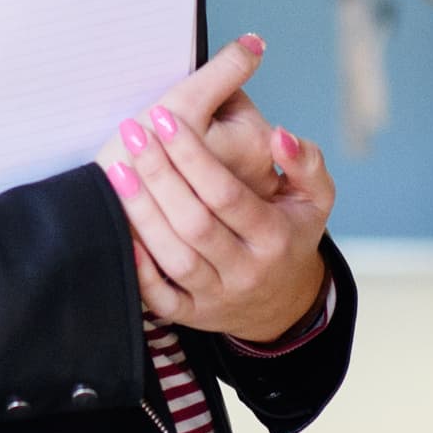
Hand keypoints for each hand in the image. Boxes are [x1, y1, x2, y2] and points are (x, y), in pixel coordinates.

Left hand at [96, 37, 336, 342]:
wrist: (283, 303)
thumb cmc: (291, 234)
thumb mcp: (315, 198)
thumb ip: (305, 162)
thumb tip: (278, 135)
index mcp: (274, 236)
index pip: (226, 194)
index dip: (192, 155)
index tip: (164, 117)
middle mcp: (246, 270)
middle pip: (195, 223)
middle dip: (159, 175)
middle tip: (132, 132)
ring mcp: (217, 296)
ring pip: (175, 258)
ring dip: (142, 214)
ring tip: (117, 169)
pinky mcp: (193, 315)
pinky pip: (162, 300)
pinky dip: (141, 271)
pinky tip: (120, 230)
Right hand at [97, 36, 285, 200]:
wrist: (98, 212)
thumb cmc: (138, 157)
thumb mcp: (184, 101)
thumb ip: (226, 68)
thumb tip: (257, 41)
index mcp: (255, 148)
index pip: (234, 97)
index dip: (200, 95)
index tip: (175, 114)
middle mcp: (256, 180)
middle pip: (230, 126)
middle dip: (199, 124)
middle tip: (167, 133)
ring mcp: (237, 204)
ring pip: (217, 152)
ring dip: (192, 148)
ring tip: (162, 155)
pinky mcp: (214, 217)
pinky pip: (203, 182)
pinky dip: (186, 175)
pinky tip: (165, 178)